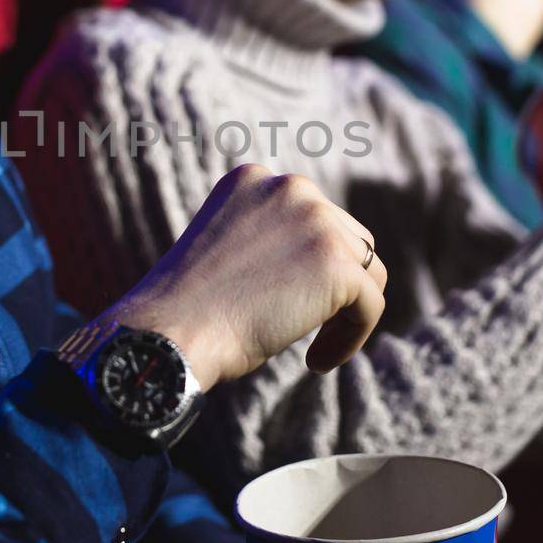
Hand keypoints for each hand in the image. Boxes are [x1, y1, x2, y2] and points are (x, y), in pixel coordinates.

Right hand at [107, 164, 387, 391]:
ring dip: (346, 311)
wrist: (172, 332)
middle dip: (334, 283)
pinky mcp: (338, 265)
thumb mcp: (228, 249)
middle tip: (304, 326)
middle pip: (348, 237)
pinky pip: (371, 305)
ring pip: (367, 271)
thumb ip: (271, 239)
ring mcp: (318, 222)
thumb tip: (318, 264)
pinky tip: (315, 363)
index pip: (310, 216)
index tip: (286, 299)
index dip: (309, 262)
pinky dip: (351, 338)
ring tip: (313, 348)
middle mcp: (290, 188)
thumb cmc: (189, 308)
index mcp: (254, 179)